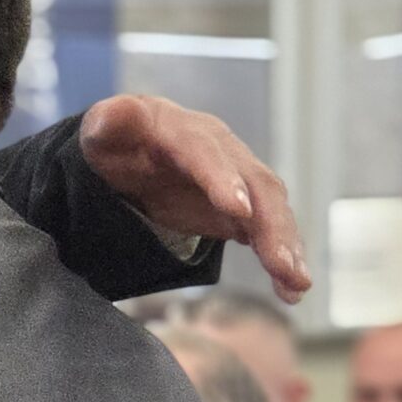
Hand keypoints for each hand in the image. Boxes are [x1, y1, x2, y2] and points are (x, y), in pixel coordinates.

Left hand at [78, 95, 309, 303]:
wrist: (137, 152)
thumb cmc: (119, 145)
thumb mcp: (104, 132)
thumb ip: (110, 124)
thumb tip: (117, 113)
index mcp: (184, 131)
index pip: (206, 153)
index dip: (224, 180)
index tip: (240, 211)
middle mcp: (222, 151)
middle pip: (254, 184)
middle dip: (271, 224)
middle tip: (281, 264)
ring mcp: (238, 177)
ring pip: (271, 208)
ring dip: (285, 245)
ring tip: (296, 283)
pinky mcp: (245, 205)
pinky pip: (269, 230)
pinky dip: (282, 258)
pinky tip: (291, 288)